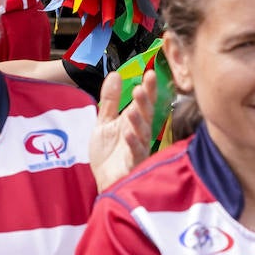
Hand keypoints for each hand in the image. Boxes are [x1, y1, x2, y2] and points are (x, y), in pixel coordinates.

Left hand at [88, 70, 154, 191]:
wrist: (104, 180)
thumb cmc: (108, 154)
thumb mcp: (104, 122)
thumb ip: (110, 100)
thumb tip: (115, 74)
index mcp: (132, 122)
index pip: (143, 103)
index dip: (148, 89)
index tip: (150, 73)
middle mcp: (139, 134)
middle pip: (145, 115)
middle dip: (145, 102)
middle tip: (141, 88)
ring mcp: (138, 149)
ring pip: (142, 133)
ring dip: (138, 121)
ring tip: (132, 109)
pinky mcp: (133, 164)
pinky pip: (135, 153)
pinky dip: (133, 143)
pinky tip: (128, 134)